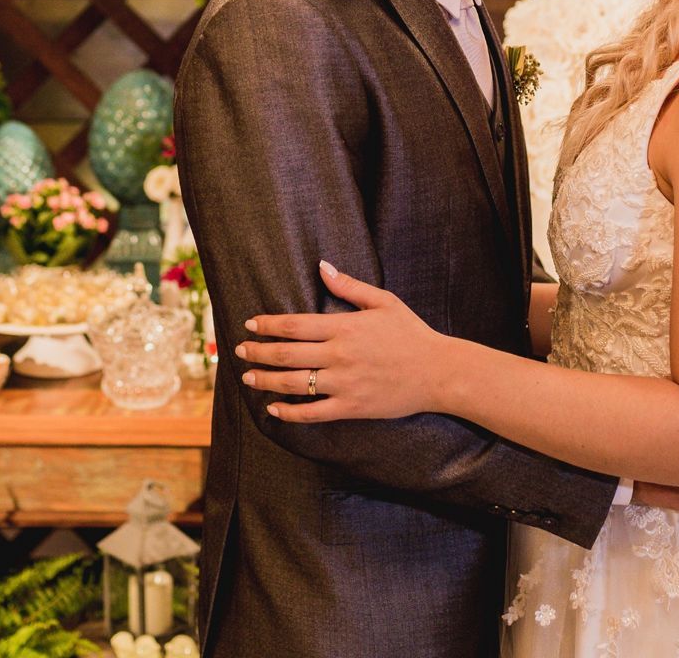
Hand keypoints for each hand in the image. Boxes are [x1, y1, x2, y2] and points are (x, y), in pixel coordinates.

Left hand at [233, 261, 446, 422]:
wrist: (439, 372)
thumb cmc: (411, 333)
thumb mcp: (383, 302)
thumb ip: (349, 286)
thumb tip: (321, 266)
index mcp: (345, 327)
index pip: (295, 325)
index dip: (268, 325)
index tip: (250, 324)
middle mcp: (340, 355)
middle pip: (287, 354)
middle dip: (258, 352)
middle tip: (239, 350)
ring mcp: (344, 383)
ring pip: (294, 383)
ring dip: (266, 380)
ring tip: (248, 377)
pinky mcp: (352, 407)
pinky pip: (314, 413)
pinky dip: (290, 413)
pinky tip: (274, 410)